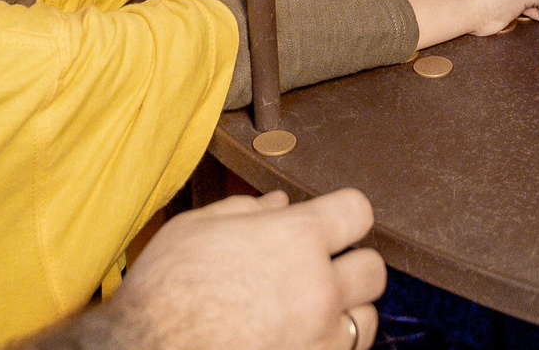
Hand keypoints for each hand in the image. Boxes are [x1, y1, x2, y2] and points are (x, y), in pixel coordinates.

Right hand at [12, 189, 385, 349]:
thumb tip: (279, 204)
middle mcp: (320, 287)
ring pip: (365, 322)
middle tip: (322, 272)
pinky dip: (326, 346)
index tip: (331, 225)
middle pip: (373, 270)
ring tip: (312, 314)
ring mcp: (319, 338)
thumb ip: (246, 211)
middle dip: (351, 267)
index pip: (357, 211)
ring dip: (345, 314)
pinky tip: (298, 339)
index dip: (343, 216)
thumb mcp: (196, 229)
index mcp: (297, 238)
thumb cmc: (164, 290)